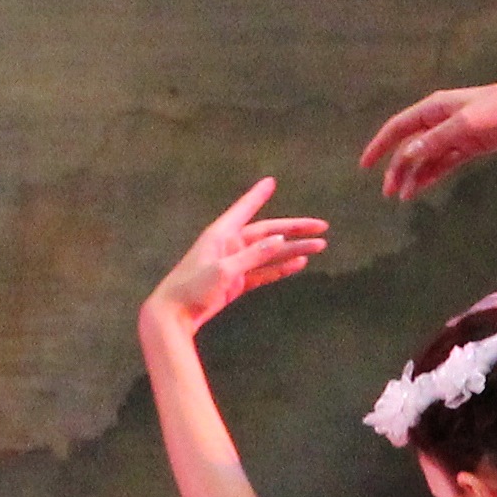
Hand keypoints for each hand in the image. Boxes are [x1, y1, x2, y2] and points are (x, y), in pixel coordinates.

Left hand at [146, 179, 326, 331]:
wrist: (176, 314)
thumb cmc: (193, 288)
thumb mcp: (224, 270)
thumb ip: (253, 255)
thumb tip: (279, 240)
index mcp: (221, 235)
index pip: (245, 210)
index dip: (258, 195)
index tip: (271, 181)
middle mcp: (230, 245)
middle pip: (268, 232)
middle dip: (295, 229)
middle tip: (321, 227)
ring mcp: (235, 263)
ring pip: (271, 252)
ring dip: (294, 249)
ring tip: (319, 246)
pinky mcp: (238, 281)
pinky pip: (265, 271)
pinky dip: (281, 268)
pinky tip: (299, 263)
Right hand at [361, 80, 496, 201]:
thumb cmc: (496, 110)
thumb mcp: (464, 124)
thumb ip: (436, 139)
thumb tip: (408, 154)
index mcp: (432, 108)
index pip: (397, 127)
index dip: (379, 145)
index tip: (365, 164)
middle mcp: (438, 120)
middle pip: (409, 146)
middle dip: (396, 168)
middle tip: (387, 192)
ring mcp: (452, 134)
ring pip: (424, 157)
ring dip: (412, 175)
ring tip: (402, 197)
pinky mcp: (467, 146)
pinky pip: (442, 163)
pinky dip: (430, 175)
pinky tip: (419, 188)